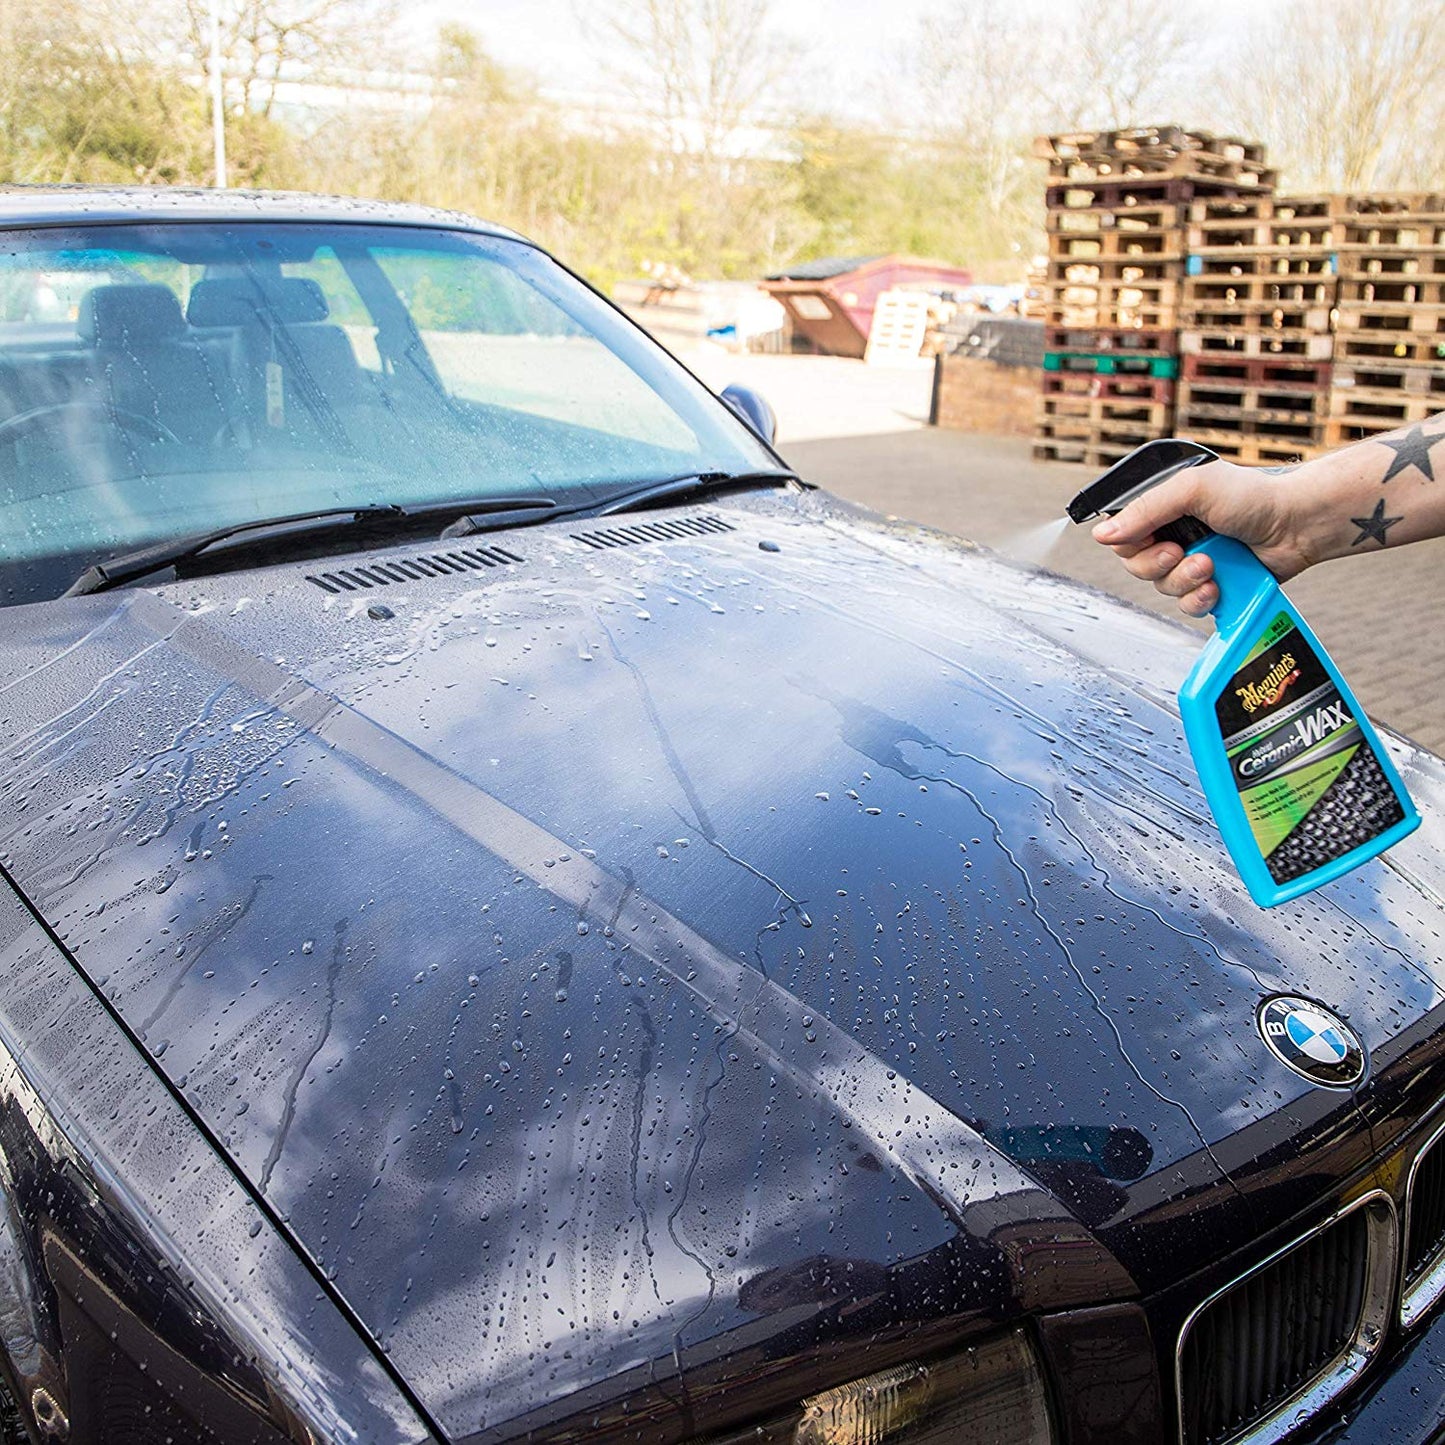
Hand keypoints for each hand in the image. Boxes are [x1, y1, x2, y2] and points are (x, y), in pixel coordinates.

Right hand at [1090, 459, 1317, 616]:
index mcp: (1163, 508)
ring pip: (1161, 588)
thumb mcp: (1193, 490)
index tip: (1156, 539)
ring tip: (1210, 566)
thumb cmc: (1253, 496)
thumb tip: (1103, 534)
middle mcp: (1173, 535)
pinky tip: (1217, 586)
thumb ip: (1146, 509)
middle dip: (1159, 565)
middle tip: (1181, 552)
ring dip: (1184, 581)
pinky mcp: (1210, 587)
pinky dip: (1199, 599)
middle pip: (1136, 566)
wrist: (1297, 525)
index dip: (1131, 544)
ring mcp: (1191, 562)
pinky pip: (1186, 606)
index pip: (1122, 535)